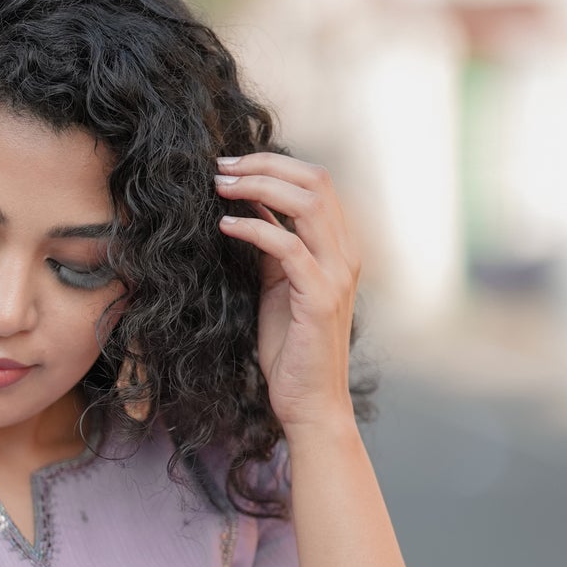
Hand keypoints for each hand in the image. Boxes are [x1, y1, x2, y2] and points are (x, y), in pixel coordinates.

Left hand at [214, 151, 360, 430]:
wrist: (309, 402)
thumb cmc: (290, 348)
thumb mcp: (277, 286)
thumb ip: (272, 248)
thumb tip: (247, 207)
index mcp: (340, 247)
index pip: (317, 182)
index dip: (274, 164)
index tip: (231, 165)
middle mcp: (346, 254)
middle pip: (315, 182)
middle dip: (263, 166)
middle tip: (220, 167)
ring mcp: (337, 275)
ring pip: (306, 205)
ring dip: (258, 187)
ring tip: (220, 187)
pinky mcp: (319, 298)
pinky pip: (288, 247)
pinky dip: (254, 228)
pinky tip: (225, 225)